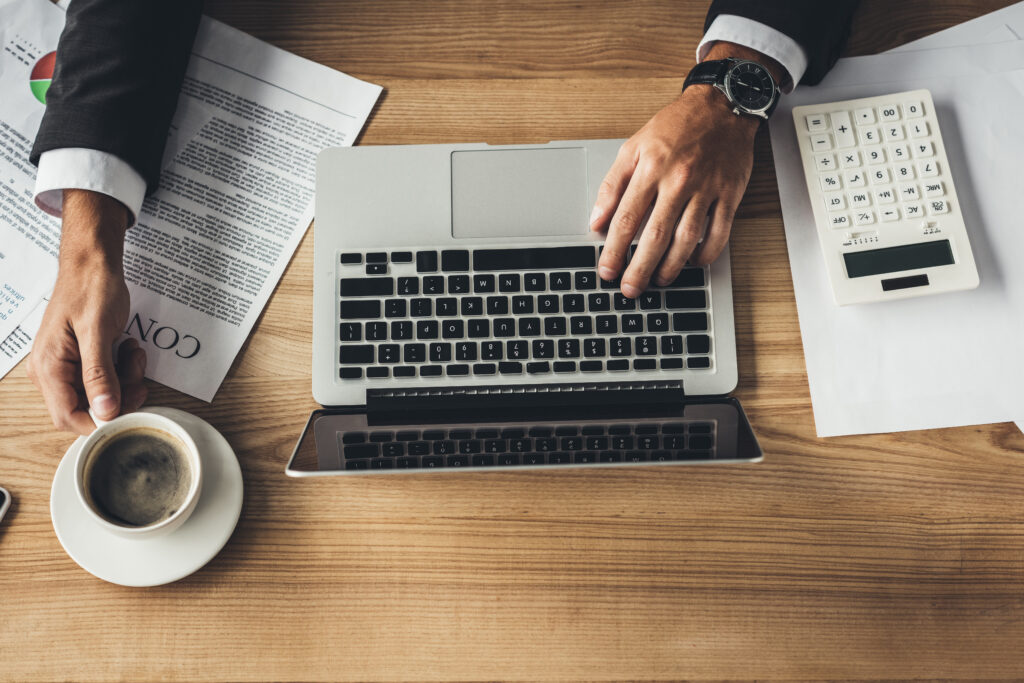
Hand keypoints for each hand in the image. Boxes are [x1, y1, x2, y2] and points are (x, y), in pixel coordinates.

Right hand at [27, 189, 146, 434]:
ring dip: (123, 380)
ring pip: (98, 394)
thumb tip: (104, 411)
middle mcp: (50, 371)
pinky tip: (127, 348)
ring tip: (132, 353)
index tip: (130, 410)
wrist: (92, 262)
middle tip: (138, 377)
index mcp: (49, 367)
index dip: (101, 420)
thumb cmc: (91, 289)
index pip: (69, 417)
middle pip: (86, 408)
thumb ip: (99, 374)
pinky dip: (120, 369)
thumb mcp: (98, 332)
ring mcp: (64, 365)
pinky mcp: (79, 359)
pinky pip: (102, 378)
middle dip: (118, 397)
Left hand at [589, 43, 782, 297]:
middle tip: (629, 289)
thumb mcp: (633, 147)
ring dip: (670, 267)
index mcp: (651, 169)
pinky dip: (705, 254)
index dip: (614, 251)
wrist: (723, 105)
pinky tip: (692, 264)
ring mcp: (707, 190)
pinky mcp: (730, 195)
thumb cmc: (677, 125)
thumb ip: (612, 185)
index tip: (607, 270)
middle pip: (655, 237)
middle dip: (639, 269)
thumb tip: (597, 220)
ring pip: (686, 240)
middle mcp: (678, 181)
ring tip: (658, 281)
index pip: (626, 220)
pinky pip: (719, 233)